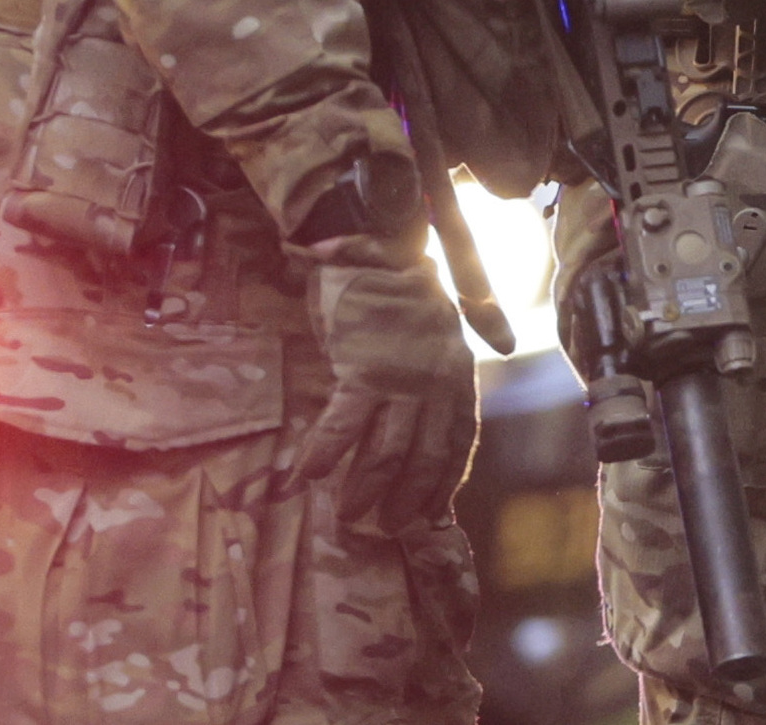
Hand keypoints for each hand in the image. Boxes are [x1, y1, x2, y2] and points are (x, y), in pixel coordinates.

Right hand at [294, 254, 480, 531]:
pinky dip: (325, 454)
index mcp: (457, 372)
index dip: (446, 481)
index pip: (460, 440)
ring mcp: (401, 376)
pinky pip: (343, 424)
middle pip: (425, 456)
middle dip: (407, 499)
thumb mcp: (433, 330)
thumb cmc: (401, 287)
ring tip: (346, 517)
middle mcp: (437, 380)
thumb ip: (436, 373)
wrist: (378, 236)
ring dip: (365, 488)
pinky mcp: (363, 367)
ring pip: (386, 451)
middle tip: (388, 530)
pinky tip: (306, 476)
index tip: (434, 513)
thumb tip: (428, 417)